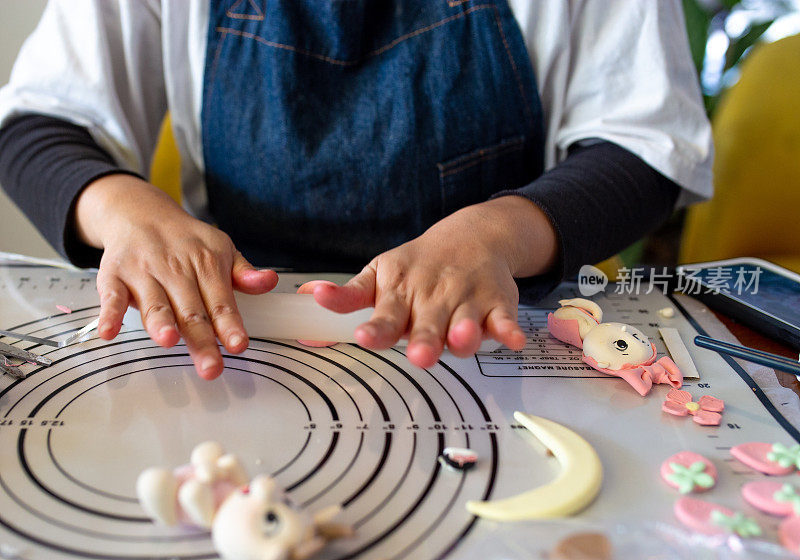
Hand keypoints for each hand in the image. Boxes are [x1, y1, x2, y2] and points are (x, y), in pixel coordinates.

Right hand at [74, 174, 277, 378]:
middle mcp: (175, 268)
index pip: (221, 300)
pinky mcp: (114, 276)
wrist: (140, 213)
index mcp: (206, 264)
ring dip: (161, 323)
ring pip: (154, 303)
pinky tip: (109, 333)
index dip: (230, 324)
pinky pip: (111, 297)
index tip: (238, 345)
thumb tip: (269, 282)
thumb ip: (243, 272)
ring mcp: (143, 272)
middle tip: (211, 367)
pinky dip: (109, 315)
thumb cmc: (186, 241)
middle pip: (190, 310)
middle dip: (201, 340)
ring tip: (169, 341)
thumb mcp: (221, 249)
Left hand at [302, 196, 557, 367]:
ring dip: (465, 332)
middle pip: (428, 324)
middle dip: (424, 340)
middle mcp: (433, 297)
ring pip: (466, 322)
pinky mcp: (497, 303)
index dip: (377, 328)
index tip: (366, 336)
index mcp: (401, 292)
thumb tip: (309, 298)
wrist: (471, 237)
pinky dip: (509, 329)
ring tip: (461, 339)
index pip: (386, 314)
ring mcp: (466, 300)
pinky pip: (504, 319)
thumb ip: (349, 296)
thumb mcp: (380, 275)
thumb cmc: (419, 266)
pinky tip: (512, 338)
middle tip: (419, 354)